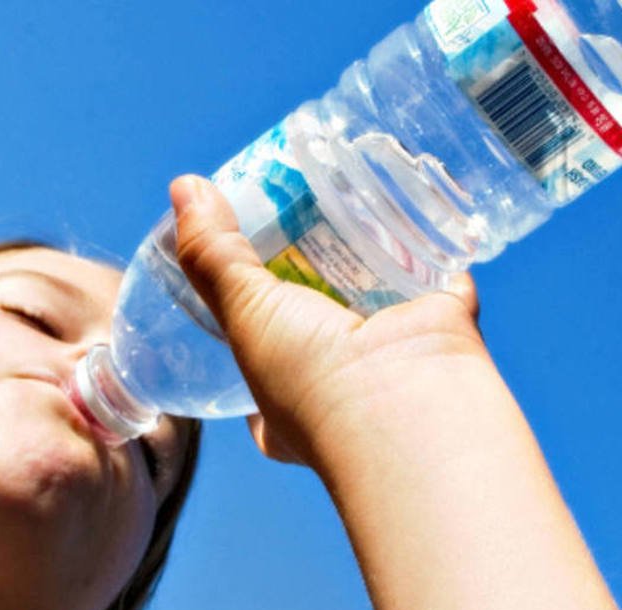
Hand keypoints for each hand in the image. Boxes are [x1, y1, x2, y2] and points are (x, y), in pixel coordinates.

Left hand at [171, 174, 484, 467]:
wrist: (407, 408)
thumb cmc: (310, 378)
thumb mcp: (243, 314)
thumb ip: (213, 254)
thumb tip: (183, 187)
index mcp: (286, 399)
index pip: (259, 351)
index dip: (251, 310)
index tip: (246, 264)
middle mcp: (340, 381)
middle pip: (318, 308)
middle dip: (309, 267)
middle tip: (295, 211)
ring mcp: (394, 353)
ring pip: (375, 287)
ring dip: (364, 246)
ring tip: (342, 190)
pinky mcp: (442, 321)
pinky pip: (435, 272)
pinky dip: (427, 240)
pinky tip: (408, 198)